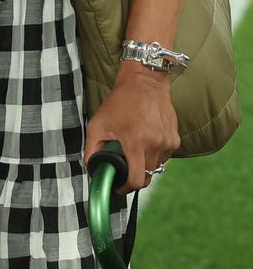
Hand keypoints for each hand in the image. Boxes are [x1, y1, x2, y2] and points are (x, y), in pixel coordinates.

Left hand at [83, 63, 179, 192]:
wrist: (145, 81)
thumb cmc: (119, 101)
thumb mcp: (97, 123)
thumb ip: (92, 150)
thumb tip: (92, 170)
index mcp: (135, 141)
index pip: (136, 180)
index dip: (125, 187)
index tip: (118, 184)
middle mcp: (155, 144)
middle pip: (146, 176)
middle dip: (134, 174)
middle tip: (124, 164)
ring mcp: (168, 142)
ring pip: (156, 167)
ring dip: (144, 163)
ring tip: (135, 145)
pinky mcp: (175, 139)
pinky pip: (163, 156)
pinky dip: (154, 153)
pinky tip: (146, 137)